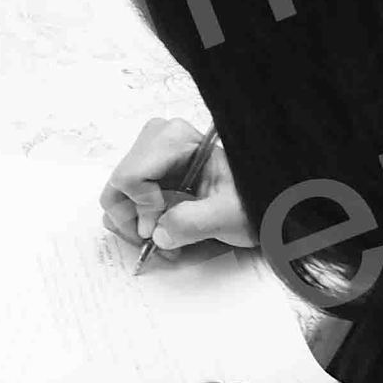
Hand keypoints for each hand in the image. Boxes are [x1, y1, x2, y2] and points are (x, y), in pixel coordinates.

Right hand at [101, 117, 250, 257]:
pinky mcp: (151, 173)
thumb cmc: (252, 200)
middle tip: (154, 241)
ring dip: (134, 224)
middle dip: (133, 220)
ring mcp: (152, 156)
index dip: (142, 209)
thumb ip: (192, 223)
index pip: (132, 176)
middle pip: (119, 185)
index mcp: (178, 140)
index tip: (158, 229)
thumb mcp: (228, 215)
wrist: (264, 199)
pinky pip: (126, 198)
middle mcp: (159, 141)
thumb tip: (158, 236)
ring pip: (117, 194)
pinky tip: (162, 232)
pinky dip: (139, 221)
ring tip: (162, 240)